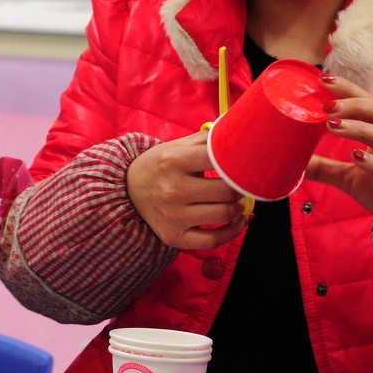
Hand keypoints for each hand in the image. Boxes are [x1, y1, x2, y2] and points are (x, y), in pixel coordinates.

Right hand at [126, 131, 249, 249]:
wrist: (128, 192)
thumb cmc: (159, 167)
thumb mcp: (176, 147)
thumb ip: (206, 139)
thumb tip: (236, 132)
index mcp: (172, 161)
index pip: (218, 159)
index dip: (238, 161)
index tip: (244, 163)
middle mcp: (172, 189)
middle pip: (226, 191)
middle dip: (241, 187)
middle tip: (241, 183)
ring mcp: (173, 216)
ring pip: (224, 214)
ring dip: (239, 207)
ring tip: (237, 200)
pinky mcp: (174, 236)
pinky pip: (214, 240)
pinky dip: (233, 231)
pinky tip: (236, 221)